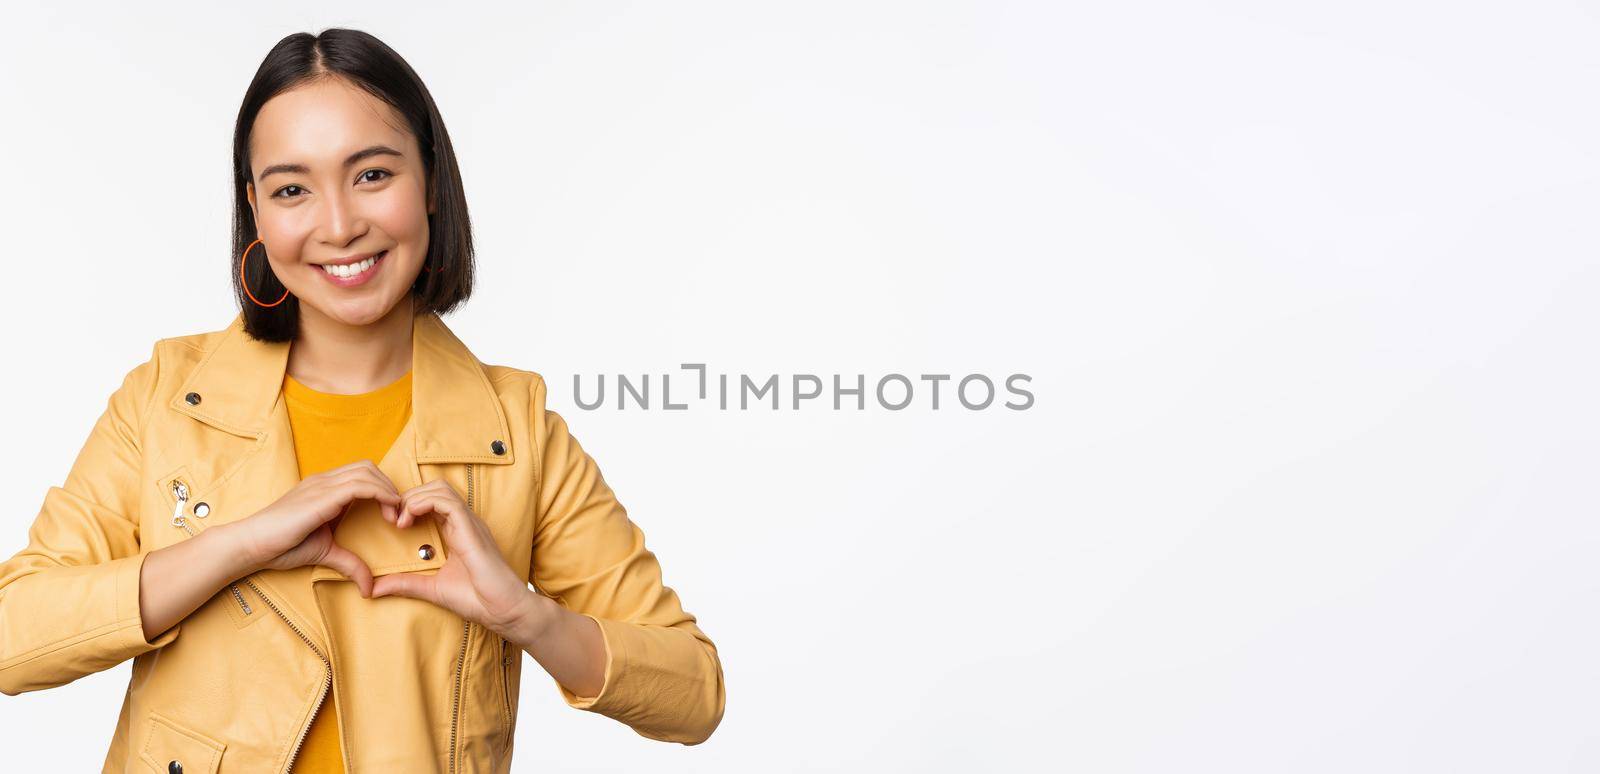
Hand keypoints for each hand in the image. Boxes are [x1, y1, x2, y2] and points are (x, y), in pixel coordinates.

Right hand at [228, 460, 400, 597]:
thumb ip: (350, 564)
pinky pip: (360, 485)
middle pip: (368, 467)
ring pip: (367, 472)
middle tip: (399, 515)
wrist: (251, 545)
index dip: (383, 489)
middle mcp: (324, 481)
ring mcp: (321, 485)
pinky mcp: (320, 496)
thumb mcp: (326, 553)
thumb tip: (370, 588)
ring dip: (389, 491)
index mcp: (324, 488)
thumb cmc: (281, 546)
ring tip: (395, 517)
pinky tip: (388, 513)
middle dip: (389, 486)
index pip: (362, 474)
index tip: (394, 515)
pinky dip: (381, 494)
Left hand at [370, 479, 539, 635]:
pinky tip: (409, 520)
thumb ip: (405, 584)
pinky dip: (423, 503)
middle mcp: (463, 522)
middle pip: (435, 488)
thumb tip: (373, 589)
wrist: (503, 609)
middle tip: (392, 519)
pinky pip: (447, 501)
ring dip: (414, 498)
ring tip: (400, 520)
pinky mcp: (471, 528)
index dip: (409, 504)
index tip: (393, 524)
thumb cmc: (477, 599)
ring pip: (440, 488)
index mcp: (456, 531)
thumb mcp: (431, 589)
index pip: (432, 500)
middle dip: (408, 497)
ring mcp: (469, 523)